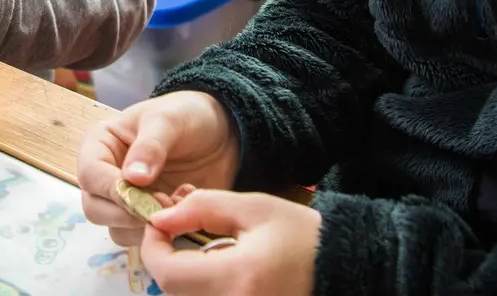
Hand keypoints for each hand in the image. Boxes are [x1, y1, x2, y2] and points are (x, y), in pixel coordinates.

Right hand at [77, 91, 241, 246]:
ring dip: (148, 224)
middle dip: (129, 212)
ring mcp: (126, 200)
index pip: (89, 174)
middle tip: (164, 202)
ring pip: (117, 229)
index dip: (110, 188)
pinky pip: (142, 238)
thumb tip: (132, 179)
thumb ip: (150, 147)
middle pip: (96, 209)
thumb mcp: (169, 120)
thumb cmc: (187, 115)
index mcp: (101, 145)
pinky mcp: (146, 218)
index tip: (141, 192)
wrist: (220, 134)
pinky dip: (163, 231)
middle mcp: (106, 176)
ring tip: (178, 200)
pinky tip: (184, 207)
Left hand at [142, 190, 321, 295]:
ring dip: (184, 276)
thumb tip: (161, 218)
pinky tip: (217, 269)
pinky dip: (203, 287)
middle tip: (177, 234)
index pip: (167, 273)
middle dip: (167, 261)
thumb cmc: (303, 235)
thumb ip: (203, 208)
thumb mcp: (254, 208)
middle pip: (173, 292)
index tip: (158, 225)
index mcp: (237, 277)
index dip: (152, 247)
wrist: (344, 267)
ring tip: (202, 250)